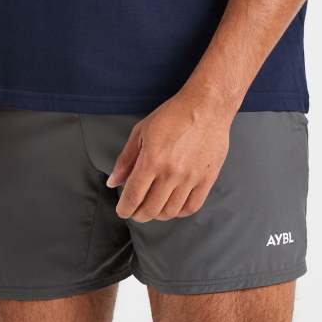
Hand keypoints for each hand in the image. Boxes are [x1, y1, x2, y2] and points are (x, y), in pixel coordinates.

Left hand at [106, 91, 232, 221]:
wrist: (207, 106)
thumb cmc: (173, 115)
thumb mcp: (141, 132)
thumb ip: (125, 160)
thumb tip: (113, 182)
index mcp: (152, 160)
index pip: (133, 197)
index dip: (124, 209)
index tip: (123, 210)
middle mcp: (171, 172)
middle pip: (151, 209)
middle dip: (139, 214)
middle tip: (136, 210)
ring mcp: (191, 177)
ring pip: (171, 212)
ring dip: (158, 214)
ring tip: (154, 207)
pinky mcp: (207, 179)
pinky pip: (192, 207)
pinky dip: (179, 212)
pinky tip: (173, 205)